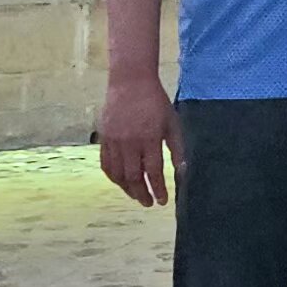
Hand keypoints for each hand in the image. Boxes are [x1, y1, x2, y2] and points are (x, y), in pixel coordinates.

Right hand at [98, 70, 181, 207]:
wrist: (130, 83)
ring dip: (127, 189)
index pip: (153, 171)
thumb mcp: (172, 123)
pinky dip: (112, 176)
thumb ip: (177, 148)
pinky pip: (106, 164)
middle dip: (142, 194)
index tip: (163, 201)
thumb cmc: (155, 102)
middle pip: (134, 177)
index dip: (158, 189)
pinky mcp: (104, 138)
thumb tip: (182, 171)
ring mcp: (114, 141)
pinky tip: (120, 182)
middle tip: (149, 203)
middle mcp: (130, 143)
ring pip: (118, 174)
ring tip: (136, 196)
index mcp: (150, 139)